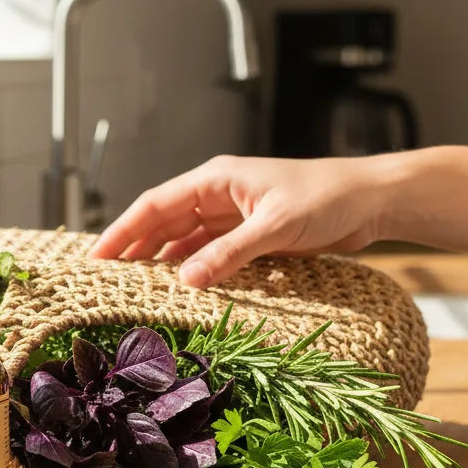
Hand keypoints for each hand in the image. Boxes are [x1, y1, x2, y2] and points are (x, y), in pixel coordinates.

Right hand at [88, 154, 392, 287]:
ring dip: (161, 261)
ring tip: (134, 288)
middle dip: (135, 248)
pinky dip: (193, 268)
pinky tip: (181, 288)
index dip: (124, 230)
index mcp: (216, 179)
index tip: (98, 256)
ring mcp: (234, 215)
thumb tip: (186, 280)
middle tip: (104, 280)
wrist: (370, 201)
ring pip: (184, 239)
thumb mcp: (275, 226)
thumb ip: (230, 253)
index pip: (156, 204)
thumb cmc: (327, 198)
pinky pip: (210, 252)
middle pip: (164, 222)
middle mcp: (218, 194)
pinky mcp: (251, 234)